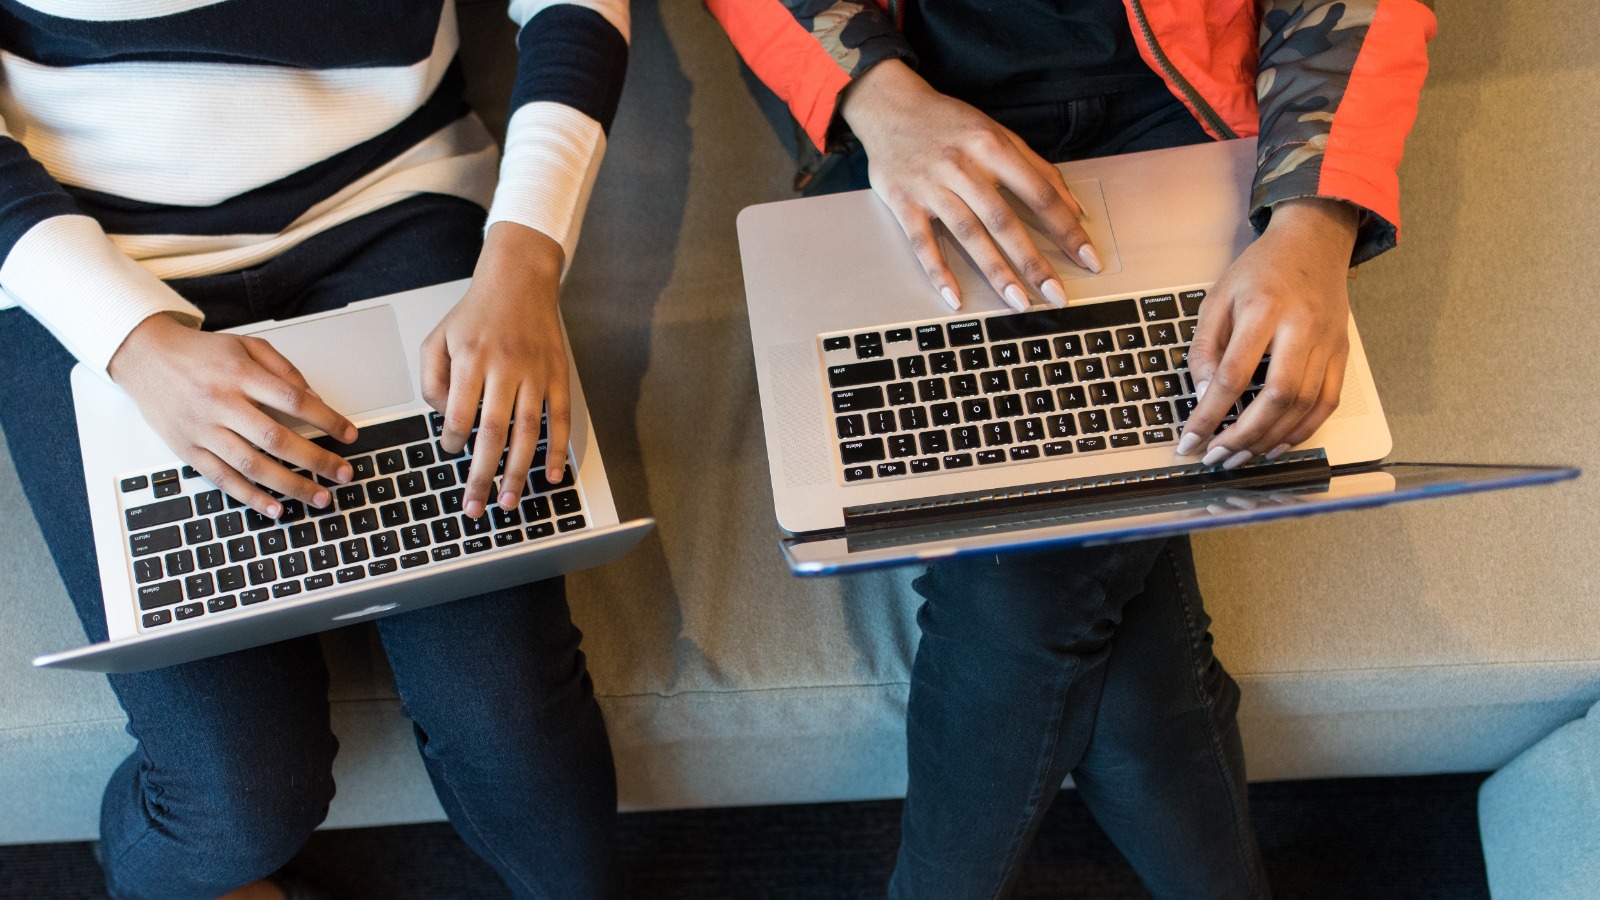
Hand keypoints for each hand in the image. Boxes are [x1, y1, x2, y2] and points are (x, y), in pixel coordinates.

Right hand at [107, 315, 357, 517]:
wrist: (145, 357)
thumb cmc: (201, 353)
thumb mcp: (246, 345)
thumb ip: (284, 370)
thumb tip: (316, 399)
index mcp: (240, 374)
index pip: (294, 400)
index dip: (327, 419)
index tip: (349, 434)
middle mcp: (221, 403)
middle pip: (276, 438)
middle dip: (316, 460)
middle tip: (343, 474)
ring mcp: (202, 429)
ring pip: (251, 465)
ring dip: (290, 486)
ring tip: (319, 497)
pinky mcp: (187, 450)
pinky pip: (222, 480)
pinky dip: (250, 497)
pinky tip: (276, 508)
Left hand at [421, 222, 568, 518]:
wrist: (520, 279)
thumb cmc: (476, 313)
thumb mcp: (437, 338)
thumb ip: (432, 380)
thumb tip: (446, 420)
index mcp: (471, 358)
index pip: (460, 413)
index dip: (452, 440)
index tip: (450, 450)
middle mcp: (505, 367)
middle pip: (493, 432)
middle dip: (482, 475)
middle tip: (474, 506)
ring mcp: (535, 373)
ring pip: (527, 432)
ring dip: (518, 471)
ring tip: (508, 501)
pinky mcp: (557, 376)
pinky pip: (560, 420)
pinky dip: (557, 450)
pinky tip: (552, 476)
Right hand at [839, 60, 1100, 310]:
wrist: (890, 106)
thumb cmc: (949, 123)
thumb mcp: (997, 133)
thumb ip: (1036, 168)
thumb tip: (1075, 208)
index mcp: (992, 146)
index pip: (1039, 192)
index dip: (1066, 227)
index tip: (1088, 257)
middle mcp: (963, 166)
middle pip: (1004, 220)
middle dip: (1034, 261)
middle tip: (1057, 295)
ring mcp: (931, 186)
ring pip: (968, 234)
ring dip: (996, 271)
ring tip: (1019, 302)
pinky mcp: (903, 202)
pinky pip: (922, 242)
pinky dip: (938, 270)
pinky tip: (955, 297)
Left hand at [1177, 198, 1359, 467]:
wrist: (1313, 241)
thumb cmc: (1259, 270)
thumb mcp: (1217, 299)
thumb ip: (1205, 348)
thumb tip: (1205, 395)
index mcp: (1263, 309)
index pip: (1234, 375)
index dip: (1210, 415)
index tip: (1190, 441)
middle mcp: (1301, 327)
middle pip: (1277, 397)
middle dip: (1243, 436)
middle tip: (1216, 458)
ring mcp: (1327, 341)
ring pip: (1304, 405)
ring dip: (1270, 440)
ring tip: (1240, 457)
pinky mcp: (1342, 352)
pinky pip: (1327, 402)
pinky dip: (1303, 430)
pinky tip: (1277, 445)